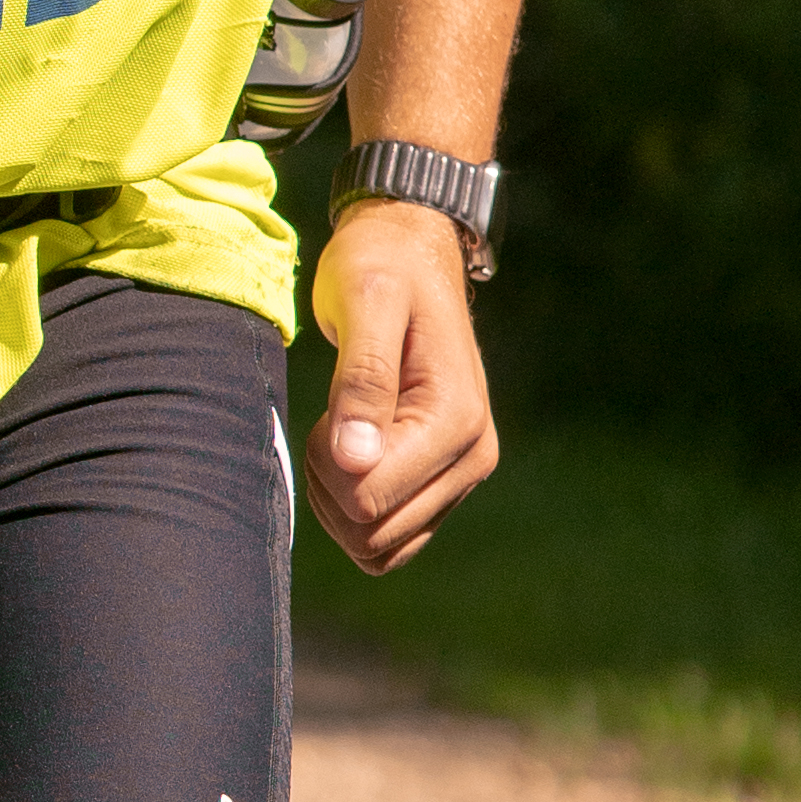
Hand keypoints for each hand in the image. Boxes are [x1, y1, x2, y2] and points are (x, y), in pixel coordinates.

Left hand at [301, 195, 498, 571]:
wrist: (411, 254)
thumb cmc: (382, 266)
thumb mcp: (365, 301)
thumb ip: (362, 378)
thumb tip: (355, 460)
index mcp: (457, 420)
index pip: (369, 498)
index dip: (327, 462)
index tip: (331, 407)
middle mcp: (473, 457)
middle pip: (372, 532)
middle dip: (330, 484)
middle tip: (330, 417)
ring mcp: (461, 475)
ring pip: (378, 547)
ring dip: (338, 500)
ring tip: (339, 430)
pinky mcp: (442, 485)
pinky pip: (387, 541)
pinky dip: (352, 511)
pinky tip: (347, 455)